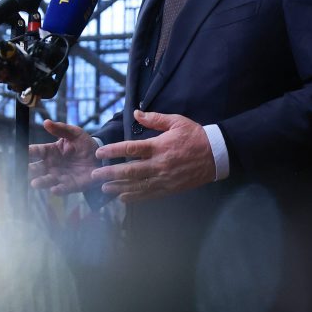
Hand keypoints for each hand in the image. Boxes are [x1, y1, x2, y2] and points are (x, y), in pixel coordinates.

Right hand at [28, 119, 100, 194]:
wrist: (100, 157)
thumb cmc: (84, 144)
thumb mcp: (74, 133)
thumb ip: (61, 129)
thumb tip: (46, 122)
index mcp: (49, 151)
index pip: (35, 152)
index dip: (27, 152)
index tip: (20, 152)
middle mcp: (51, 165)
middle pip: (36, 168)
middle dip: (29, 170)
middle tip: (23, 170)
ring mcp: (59, 176)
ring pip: (46, 180)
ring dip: (40, 182)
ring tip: (34, 183)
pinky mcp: (70, 185)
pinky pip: (62, 189)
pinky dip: (58, 190)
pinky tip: (54, 189)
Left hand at [91, 110, 214, 201]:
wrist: (217, 154)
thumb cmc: (195, 136)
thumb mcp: (176, 122)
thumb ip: (155, 119)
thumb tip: (136, 113)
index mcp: (159, 146)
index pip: (131, 149)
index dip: (113, 151)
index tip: (99, 152)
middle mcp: (159, 164)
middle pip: (130, 171)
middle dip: (110, 173)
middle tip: (95, 174)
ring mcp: (165, 178)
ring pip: (137, 185)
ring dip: (119, 187)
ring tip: (104, 188)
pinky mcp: (170, 188)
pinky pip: (149, 194)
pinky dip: (135, 197)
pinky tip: (122, 198)